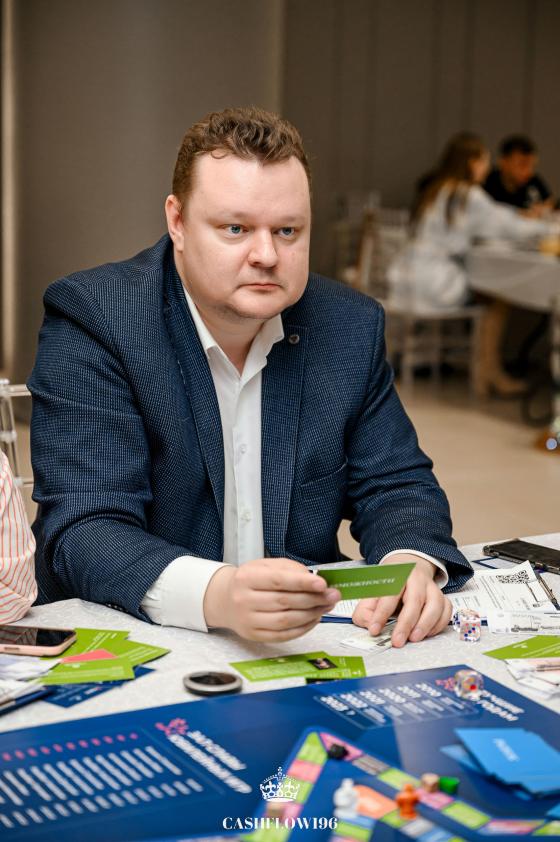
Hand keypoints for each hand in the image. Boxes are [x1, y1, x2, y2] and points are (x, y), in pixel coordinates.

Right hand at [203, 557, 340, 641]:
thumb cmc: (249, 581)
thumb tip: (313, 580)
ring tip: (326, 606)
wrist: (225, 599)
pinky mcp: (254, 635)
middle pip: (285, 601)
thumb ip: (289, 569)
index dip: (302, 583)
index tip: (322, 584)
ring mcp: (248, 620)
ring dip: (311, 614)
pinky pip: (283, 635)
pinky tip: (313, 618)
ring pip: (286, 620)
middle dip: (313, 599)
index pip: (278, 580)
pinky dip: (302, 628)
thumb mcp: (265, 565)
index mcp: (246, 577)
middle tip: (332, 595)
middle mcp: (244, 600)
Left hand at [352, 555, 451, 647]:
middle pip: (415, 600)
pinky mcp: (442, 596)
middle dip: (406, 624)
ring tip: (413, 638)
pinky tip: (427, 633)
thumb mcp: (372, 592)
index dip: (381, 614)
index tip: (374, 630)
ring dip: (425, 624)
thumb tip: (370, 625)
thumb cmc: (390, 584)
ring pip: (435, 604)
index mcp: (396, 575)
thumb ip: (366, 609)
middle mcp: (416, 579)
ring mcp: (431, 587)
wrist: (408, 566)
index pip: (389, 594)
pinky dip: (439, 624)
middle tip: (397, 641)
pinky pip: (446, 610)